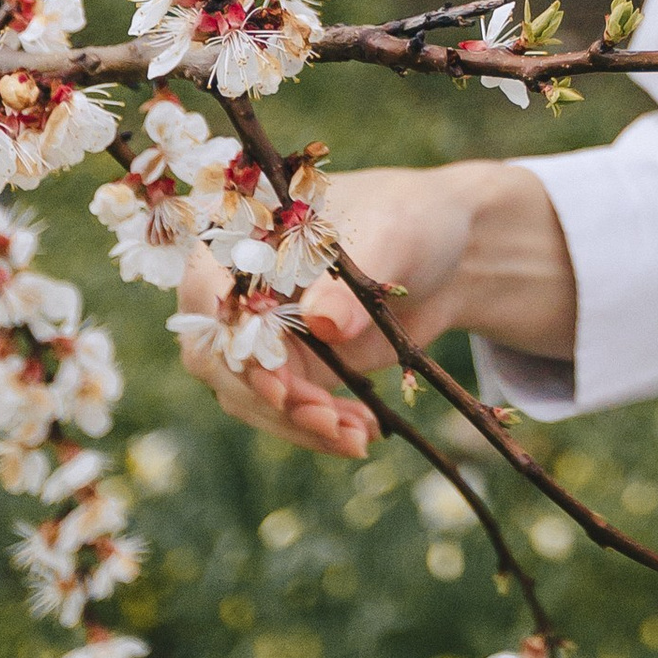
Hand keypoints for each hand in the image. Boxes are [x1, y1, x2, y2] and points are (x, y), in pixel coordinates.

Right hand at [176, 159, 567, 461]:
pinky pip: (287, 409)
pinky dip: (320, 428)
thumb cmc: (410, 220)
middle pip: (224, 362)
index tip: (281, 390)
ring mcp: (261, 334)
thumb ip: (347, 283)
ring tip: (357, 436)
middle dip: (276, 401)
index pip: (212, 303)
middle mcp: (238, 291)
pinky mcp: (291, 367)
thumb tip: (320, 323)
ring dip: (300, 425)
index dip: (238, 351)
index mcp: (242, 239)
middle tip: (332, 424)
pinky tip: (363, 433)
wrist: (444, 253)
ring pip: (253, 396)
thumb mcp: (387, 238)